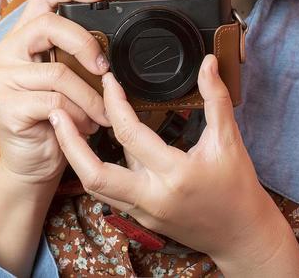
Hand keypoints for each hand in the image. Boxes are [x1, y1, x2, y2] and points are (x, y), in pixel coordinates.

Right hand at [0, 0, 113, 186]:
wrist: (32, 163)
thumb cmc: (52, 118)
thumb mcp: (64, 78)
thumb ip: (73, 54)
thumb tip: (108, 39)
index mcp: (19, 38)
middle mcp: (3, 53)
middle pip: (49, 26)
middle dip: (86, 45)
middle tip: (104, 69)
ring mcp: (0, 79)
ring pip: (59, 73)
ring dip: (89, 98)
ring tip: (99, 116)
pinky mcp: (5, 106)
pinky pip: (54, 102)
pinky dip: (77, 116)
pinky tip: (82, 127)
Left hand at [47, 52, 289, 265]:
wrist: (241, 235)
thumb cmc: (237, 190)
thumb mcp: (230, 141)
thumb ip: (216, 99)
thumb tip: (208, 63)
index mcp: (174, 174)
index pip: (131, 135)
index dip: (115, 104)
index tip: (109, 82)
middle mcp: (152, 196)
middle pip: (94, 173)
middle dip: (70, 142)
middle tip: (57, 112)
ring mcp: (143, 210)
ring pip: (95, 186)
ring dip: (76, 156)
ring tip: (63, 126)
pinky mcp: (140, 216)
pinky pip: (109, 191)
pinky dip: (94, 168)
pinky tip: (88, 147)